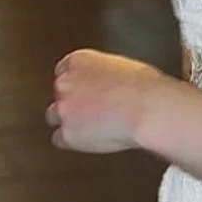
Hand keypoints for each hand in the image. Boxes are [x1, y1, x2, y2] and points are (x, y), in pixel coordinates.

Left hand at [47, 50, 163, 154]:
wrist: (148, 109)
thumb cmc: (145, 88)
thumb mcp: (124, 67)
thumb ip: (105, 74)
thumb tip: (108, 84)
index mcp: (79, 60)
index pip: (64, 70)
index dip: (78, 82)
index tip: (87, 89)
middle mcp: (66, 83)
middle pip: (60, 93)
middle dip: (73, 100)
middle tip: (94, 108)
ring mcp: (63, 109)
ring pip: (54, 116)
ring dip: (70, 120)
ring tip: (92, 125)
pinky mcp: (67, 134)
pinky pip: (60, 139)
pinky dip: (74, 140)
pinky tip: (90, 139)